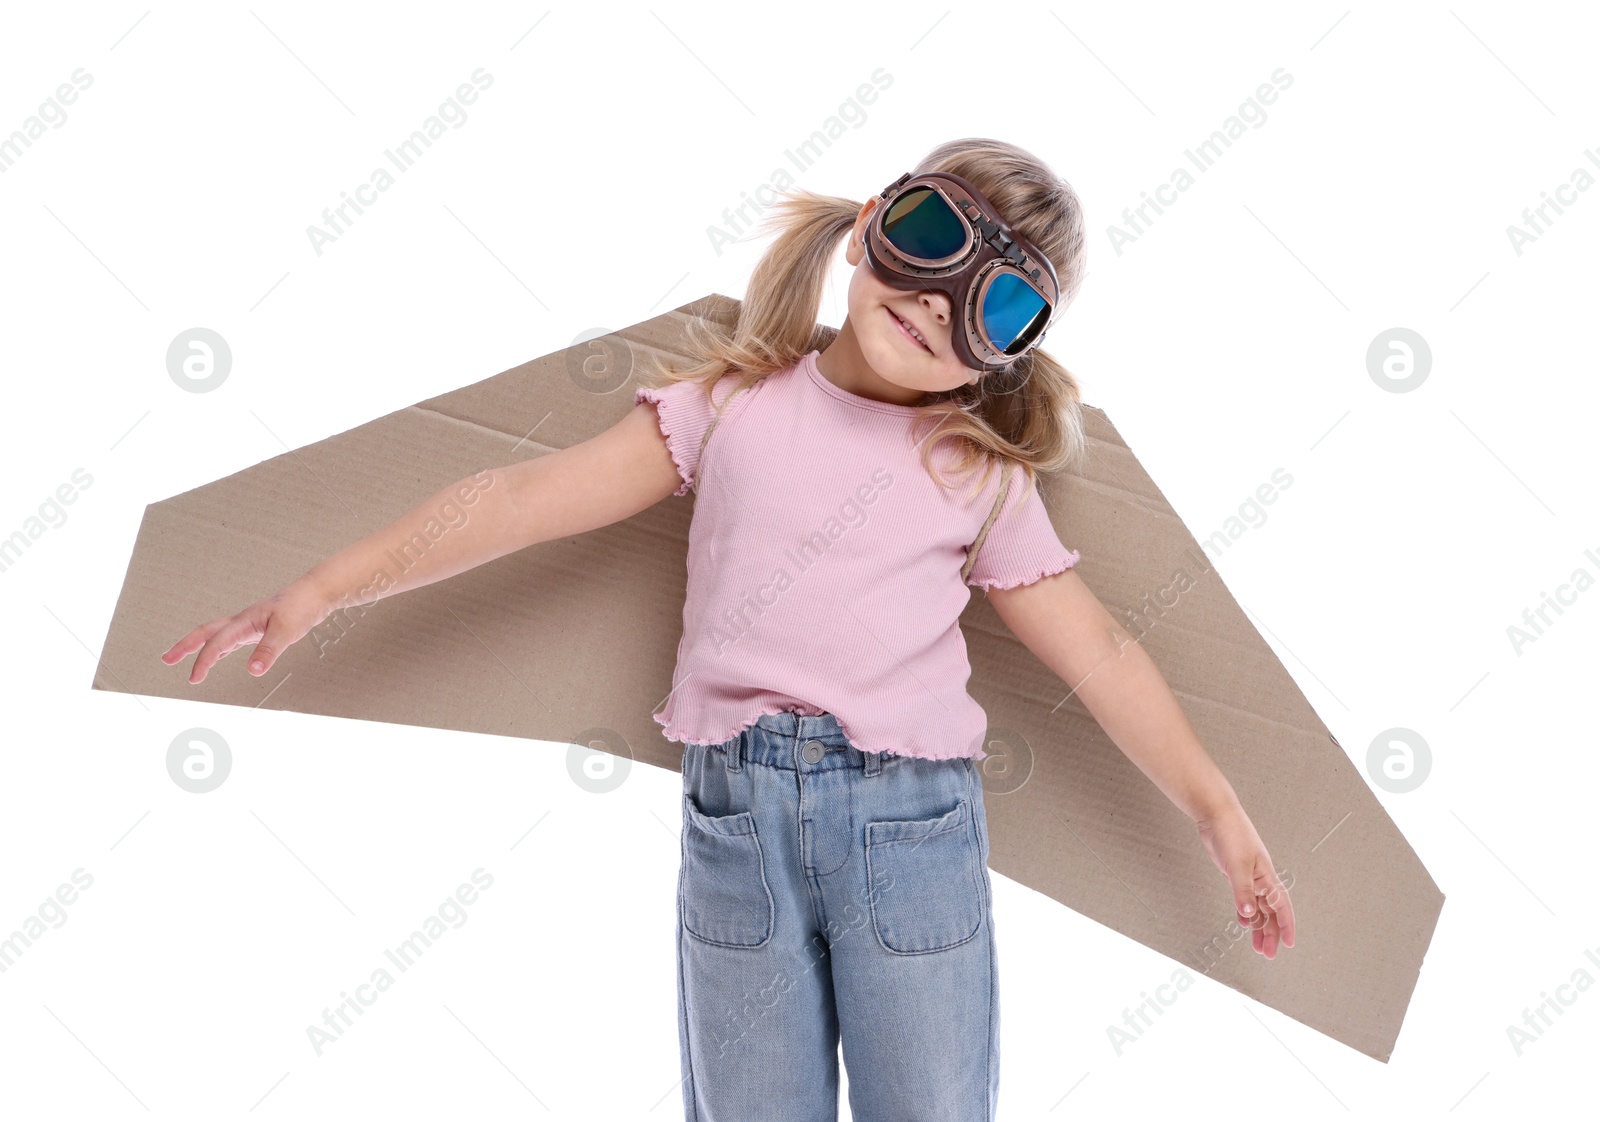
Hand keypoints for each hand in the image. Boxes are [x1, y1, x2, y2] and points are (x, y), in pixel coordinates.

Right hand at [159, 579, 329, 684]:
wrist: (317, 592)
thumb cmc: (302, 607)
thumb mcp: (287, 631)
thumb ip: (269, 651)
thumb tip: (253, 672)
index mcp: (244, 621)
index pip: (217, 644)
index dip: (203, 662)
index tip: (193, 680)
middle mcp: (243, 621)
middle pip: (206, 633)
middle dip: (185, 647)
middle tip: (166, 659)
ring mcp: (250, 624)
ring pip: (217, 636)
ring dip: (200, 648)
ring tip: (183, 659)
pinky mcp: (259, 627)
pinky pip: (232, 640)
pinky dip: (220, 649)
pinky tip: (218, 656)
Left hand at [1194, 800, 1295, 958]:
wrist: (1216, 815)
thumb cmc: (1232, 833)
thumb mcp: (1237, 865)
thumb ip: (1243, 891)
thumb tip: (1250, 915)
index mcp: (1267, 877)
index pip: (1282, 906)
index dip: (1287, 926)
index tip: (1290, 944)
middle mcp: (1261, 879)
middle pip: (1271, 912)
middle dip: (1272, 934)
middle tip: (1269, 954)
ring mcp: (1249, 877)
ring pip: (1259, 908)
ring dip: (1259, 927)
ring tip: (1258, 946)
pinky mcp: (1235, 874)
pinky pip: (1246, 899)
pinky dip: (1246, 912)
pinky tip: (1244, 923)